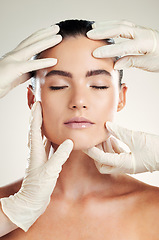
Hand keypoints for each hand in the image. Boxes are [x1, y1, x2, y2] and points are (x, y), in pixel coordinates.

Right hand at [0, 25, 61, 97]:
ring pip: (32, 48)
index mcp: (15, 56)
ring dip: (47, 41)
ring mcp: (13, 60)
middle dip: (45, 33)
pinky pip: (30, 65)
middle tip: (57, 28)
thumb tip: (36, 70)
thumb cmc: (1, 83)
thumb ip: (27, 71)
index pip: (29, 43)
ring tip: (58, 37)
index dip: (40, 37)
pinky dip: (43, 62)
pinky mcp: (14, 69)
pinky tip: (54, 61)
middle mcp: (14, 55)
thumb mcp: (17, 76)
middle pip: (31, 40)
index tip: (51, 33)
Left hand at [0, 102, 72, 231]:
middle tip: (41, 107)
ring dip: (42, 126)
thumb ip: (60, 155)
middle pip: (35, 130)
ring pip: (40, 137)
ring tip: (47, 118)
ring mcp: (38, 157)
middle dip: (37, 117)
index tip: (38, 104)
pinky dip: (49, 138)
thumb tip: (69, 142)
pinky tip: (54, 137)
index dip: (36, 116)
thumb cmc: (38, 188)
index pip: (35, 129)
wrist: (31, 201)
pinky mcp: (43, 162)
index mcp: (35, 151)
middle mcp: (35, 151)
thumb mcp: (51, 170)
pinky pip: (46, 146)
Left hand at [83, 122, 158, 173]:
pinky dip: (113, 147)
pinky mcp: (131, 159)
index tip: (85, 143)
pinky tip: (113, 138)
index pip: (101, 159)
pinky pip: (117, 155)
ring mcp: (127, 164)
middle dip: (96, 152)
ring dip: (104, 148)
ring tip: (103, 135)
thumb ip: (119, 132)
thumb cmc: (156, 149)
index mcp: (123, 164)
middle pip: (102, 164)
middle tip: (94, 139)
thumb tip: (106, 125)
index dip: (91, 151)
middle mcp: (123, 167)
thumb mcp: (136, 138)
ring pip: (109, 159)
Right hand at [87, 20, 158, 71]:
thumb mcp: (149, 64)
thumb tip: (116, 64)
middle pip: (120, 29)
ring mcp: (140, 29)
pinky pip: (123, 25)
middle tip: (90, 35)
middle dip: (103, 32)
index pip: (124, 46)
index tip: (96, 54)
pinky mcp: (138, 30)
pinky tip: (104, 28)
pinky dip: (112, 25)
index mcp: (146, 42)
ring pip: (120, 24)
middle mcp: (142, 32)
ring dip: (106, 26)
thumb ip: (133, 62)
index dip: (109, 50)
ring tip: (93, 29)